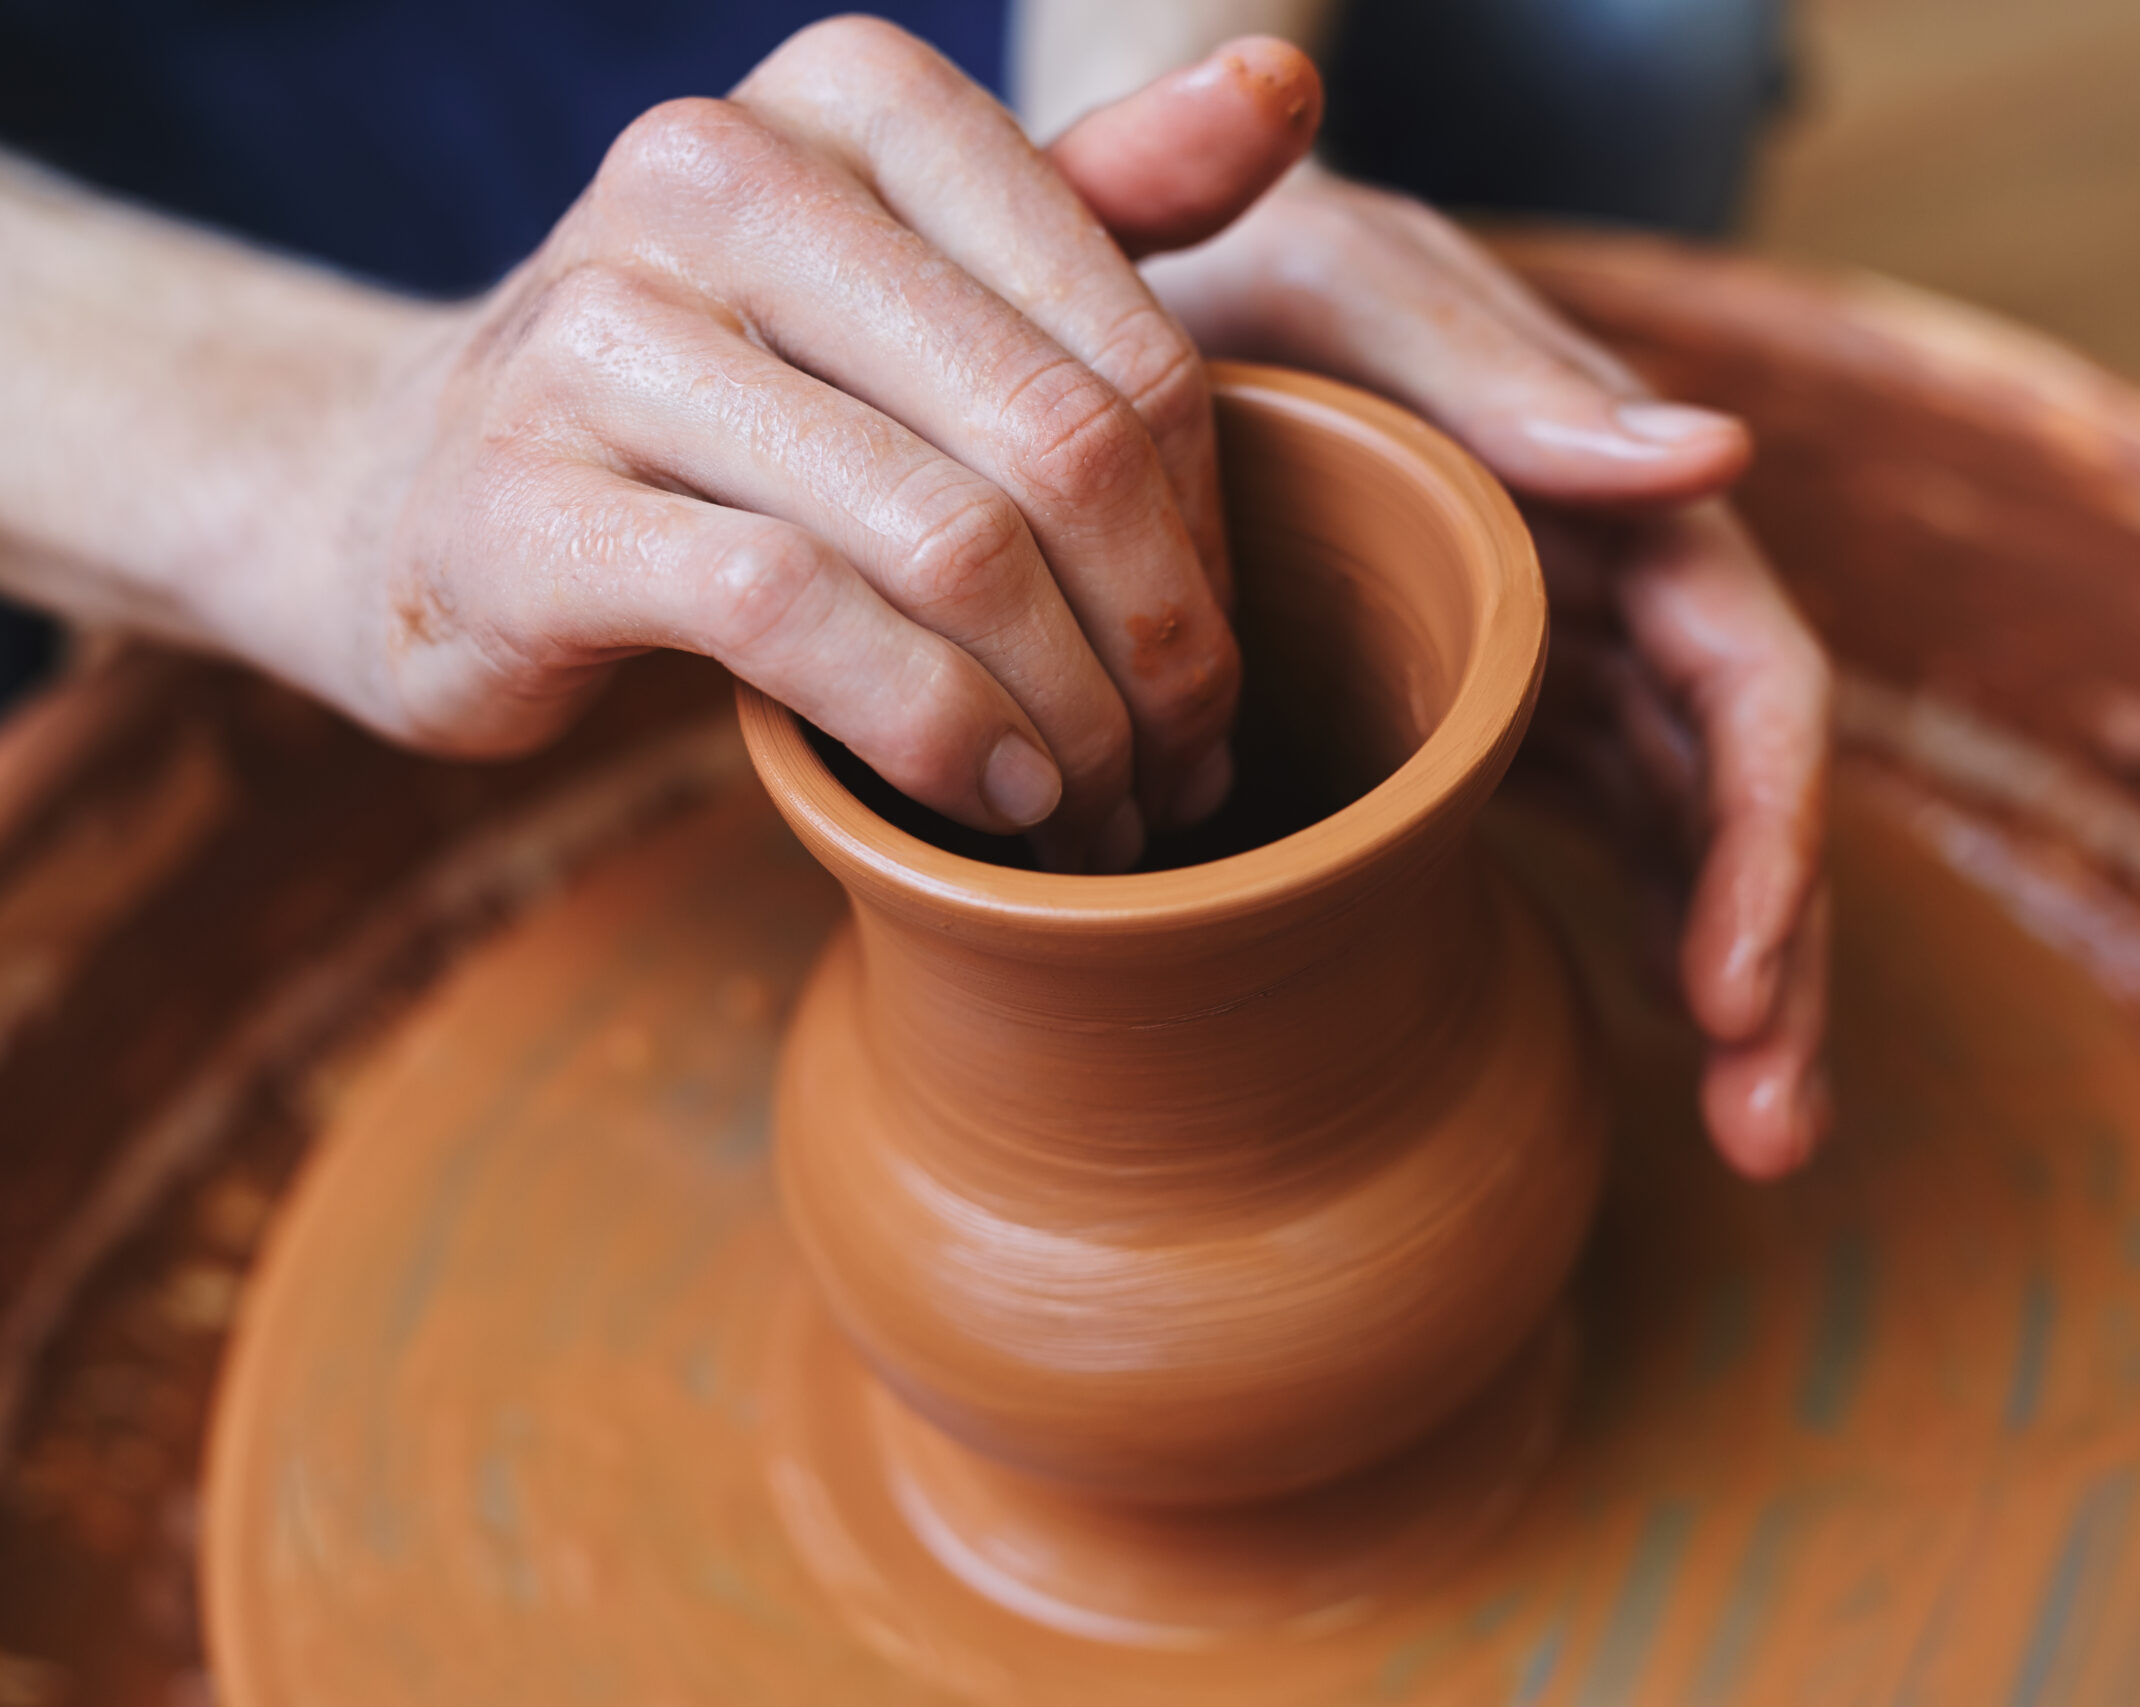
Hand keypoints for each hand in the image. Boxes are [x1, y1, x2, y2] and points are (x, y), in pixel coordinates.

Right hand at [319, 25, 1323, 867]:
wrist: (421, 493)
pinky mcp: (523, 504)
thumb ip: (1097, 202)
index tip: (1215, 668)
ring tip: (1100, 809)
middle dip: (1158, 650)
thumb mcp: (915, 281)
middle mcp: (713, 172)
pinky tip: (984, 797)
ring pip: (948, 545)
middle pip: (1059, 449)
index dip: (1207, 545)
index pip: (1129, 347)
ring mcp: (599, 331)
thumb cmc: (730, 399)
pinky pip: (800, 623)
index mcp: (849, 99)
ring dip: (1063, 720)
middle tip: (1185, 771)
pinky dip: (931, 732)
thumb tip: (1286, 92)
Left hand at [1145, 170, 1831, 1174]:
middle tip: (1771, 1137)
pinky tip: (1670, 1047)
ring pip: (1693, 834)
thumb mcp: (1337, 279)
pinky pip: (1611, 830)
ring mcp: (1557, 653)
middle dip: (1775, 962)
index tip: (1733, 988)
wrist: (1123, 294)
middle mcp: (1610, 582)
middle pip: (1743, 790)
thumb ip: (1499, 367)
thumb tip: (1720, 459)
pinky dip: (1653, 937)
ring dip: (1738, 986)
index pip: (1748, 678)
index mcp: (1606, 488)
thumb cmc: (1222, 265)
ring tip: (1755, 1145)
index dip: (1767, 837)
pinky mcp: (1490, 708)